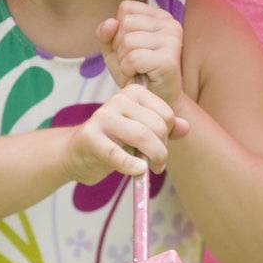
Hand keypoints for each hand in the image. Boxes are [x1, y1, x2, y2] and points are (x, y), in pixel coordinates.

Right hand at [66, 82, 189, 184]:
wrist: (77, 153)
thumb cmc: (113, 141)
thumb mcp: (141, 130)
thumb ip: (164, 128)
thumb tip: (186, 127)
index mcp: (133, 92)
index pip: (165, 114)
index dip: (168, 135)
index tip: (161, 147)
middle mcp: (117, 99)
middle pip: (156, 126)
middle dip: (162, 150)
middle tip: (158, 164)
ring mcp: (102, 117)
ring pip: (141, 137)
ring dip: (153, 159)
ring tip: (150, 169)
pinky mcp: (90, 137)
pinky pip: (116, 153)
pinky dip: (131, 164)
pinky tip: (138, 170)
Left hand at [96, 0, 185, 109]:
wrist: (152, 106)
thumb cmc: (135, 75)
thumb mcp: (115, 50)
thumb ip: (107, 33)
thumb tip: (110, 23)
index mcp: (160, 16)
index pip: (126, 8)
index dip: (118, 30)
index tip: (130, 48)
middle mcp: (170, 23)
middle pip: (125, 23)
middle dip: (120, 47)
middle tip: (133, 64)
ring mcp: (173, 40)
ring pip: (128, 40)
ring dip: (124, 61)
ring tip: (137, 70)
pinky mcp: (169, 59)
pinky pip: (133, 58)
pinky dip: (128, 70)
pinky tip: (140, 76)